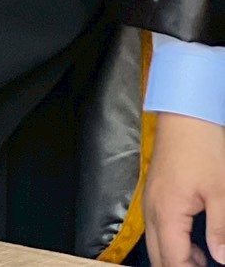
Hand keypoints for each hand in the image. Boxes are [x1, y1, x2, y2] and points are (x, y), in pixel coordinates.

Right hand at [145, 113, 224, 266]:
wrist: (185, 117)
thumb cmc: (202, 148)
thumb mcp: (221, 192)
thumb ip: (221, 229)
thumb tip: (222, 257)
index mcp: (166, 212)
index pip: (173, 260)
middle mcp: (151, 210)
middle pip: (158, 256)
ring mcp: (150, 201)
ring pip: (156, 244)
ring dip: (176, 258)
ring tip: (204, 262)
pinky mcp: (155, 194)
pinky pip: (158, 229)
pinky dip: (174, 244)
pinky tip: (196, 246)